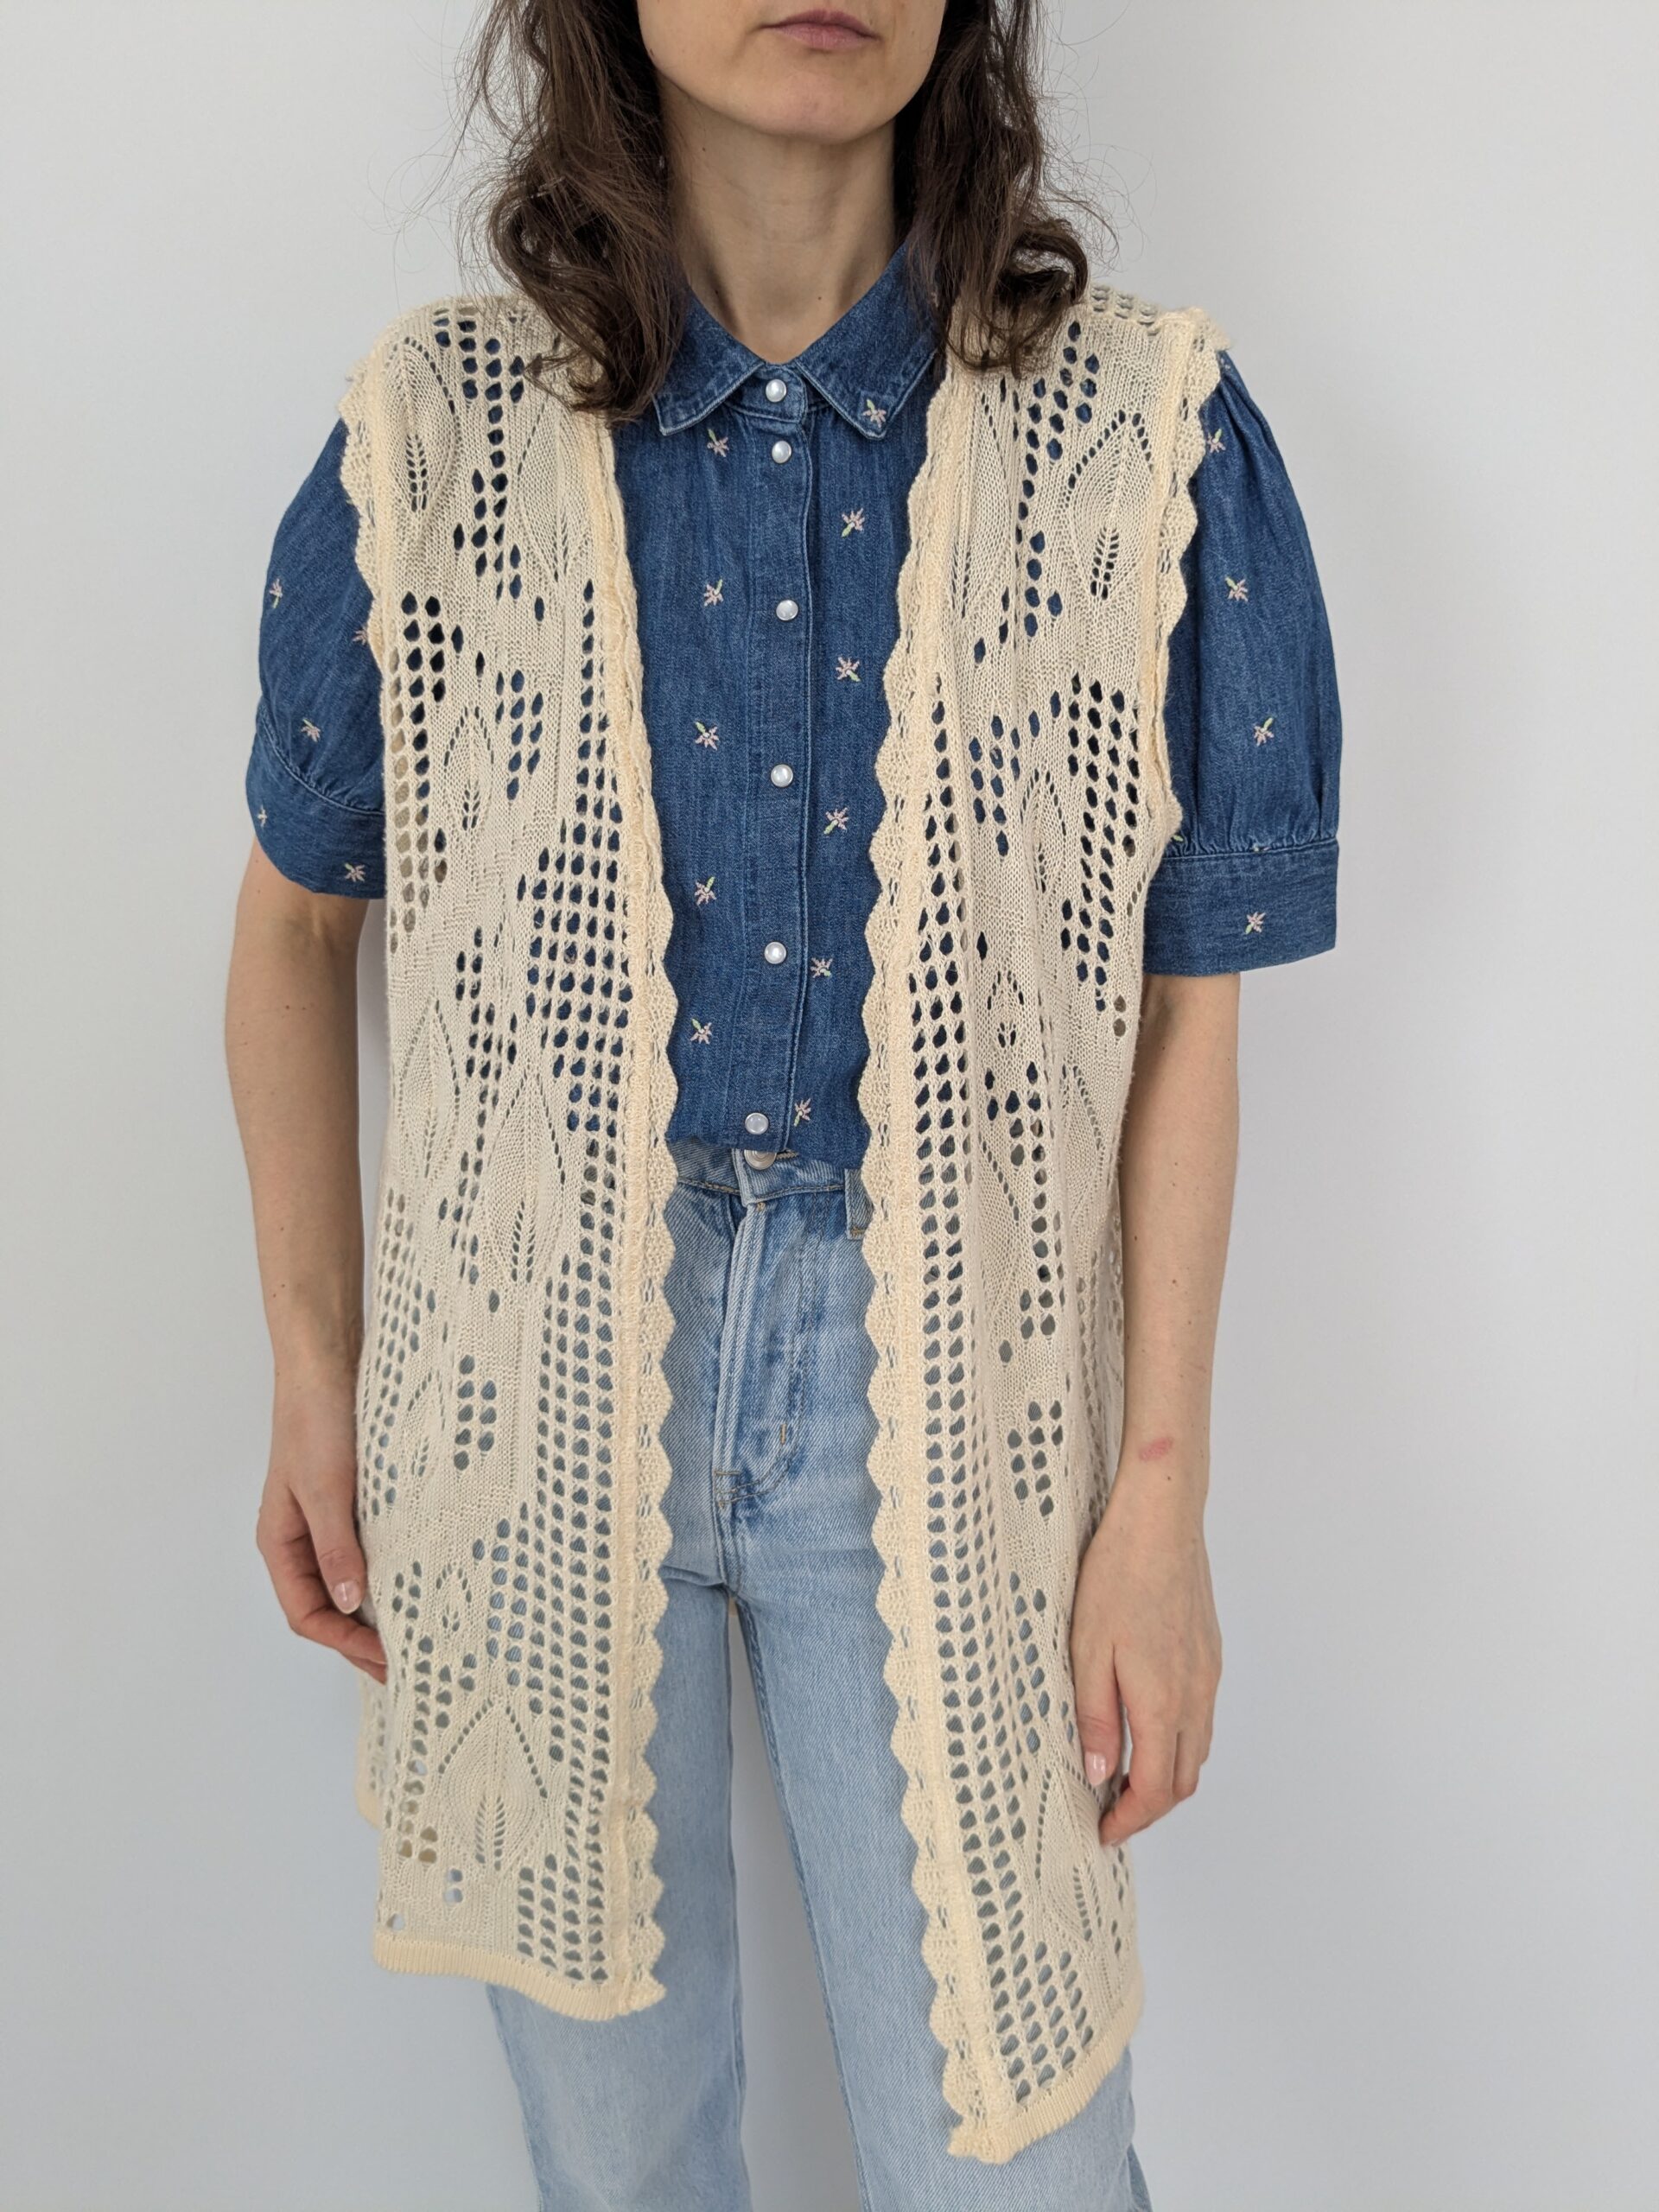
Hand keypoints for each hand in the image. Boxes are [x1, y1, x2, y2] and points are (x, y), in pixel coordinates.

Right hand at [256, 1358, 385, 1681]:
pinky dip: (386, 1573)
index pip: (306, 1614)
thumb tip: (349, 1602)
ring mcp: (325, 1522)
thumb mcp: (326, 1489)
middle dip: (360, 1639)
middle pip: (325, 1607)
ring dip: (375, 1610)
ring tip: (414, 1632)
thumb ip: (336, 1546)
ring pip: (346, 1582)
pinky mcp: (350, 1503)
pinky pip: (365, 1551)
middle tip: (407, 1662)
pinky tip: (414, 1580)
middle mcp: (300, 1539)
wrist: (327, 1365)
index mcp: (279, 1542)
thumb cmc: (316, 1422)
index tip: (387, 1658)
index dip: (344, 1643)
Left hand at [1069, 1448, 1220, 1844]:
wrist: (1161, 1522)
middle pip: (1185, 1779)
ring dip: (1167, 1776)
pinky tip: (1147, 1727)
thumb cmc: (1117, 1578)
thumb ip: (1097, 1718)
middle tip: (1111, 1813)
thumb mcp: (1087, 1651)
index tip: (1103, 1832)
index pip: (1157, 1788)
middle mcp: (1195, 1696)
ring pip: (1197, 1749)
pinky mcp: (1209, 1652)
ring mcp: (1208, 1674)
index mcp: (1163, 1703)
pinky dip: (1178, 1742)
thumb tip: (1101, 1775)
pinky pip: (1201, 1717)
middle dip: (1150, 1807)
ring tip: (1125, 1776)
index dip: (1131, 1819)